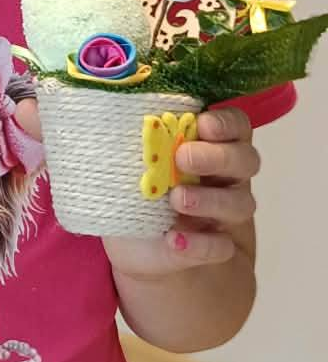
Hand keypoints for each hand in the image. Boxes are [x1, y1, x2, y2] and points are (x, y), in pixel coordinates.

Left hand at [104, 105, 258, 279]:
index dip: (226, 122)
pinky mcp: (218, 248)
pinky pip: (221, 247)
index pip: (236, 125)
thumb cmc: (138, 189)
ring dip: (210, 199)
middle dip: (217, 156)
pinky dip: (199, 243)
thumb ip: (140, 139)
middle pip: (246, 160)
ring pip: (241, 203)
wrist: (138, 245)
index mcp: (211, 146)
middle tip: (182, 157)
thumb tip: (117, 113)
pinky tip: (173, 239)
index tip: (202, 123)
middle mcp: (227, 177)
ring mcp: (226, 215)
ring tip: (177, 199)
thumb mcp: (134, 161)